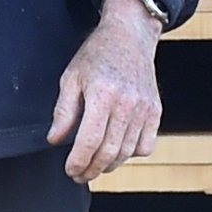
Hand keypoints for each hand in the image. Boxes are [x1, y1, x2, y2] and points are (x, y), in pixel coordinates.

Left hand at [48, 0, 165, 183]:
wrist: (130, 36)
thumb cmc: (97, 55)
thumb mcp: (71, 78)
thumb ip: (63, 111)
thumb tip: (55, 140)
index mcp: (102, 94)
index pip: (89, 141)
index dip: (78, 161)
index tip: (70, 169)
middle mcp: (127, 103)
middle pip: (109, 152)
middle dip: (91, 170)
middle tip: (79, 174)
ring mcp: (144, 109)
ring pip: (127, 153)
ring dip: (108, 165)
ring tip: (94, 166)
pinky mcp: (156, 111)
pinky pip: (146, 146)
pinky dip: (131, 154)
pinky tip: (117, 150)